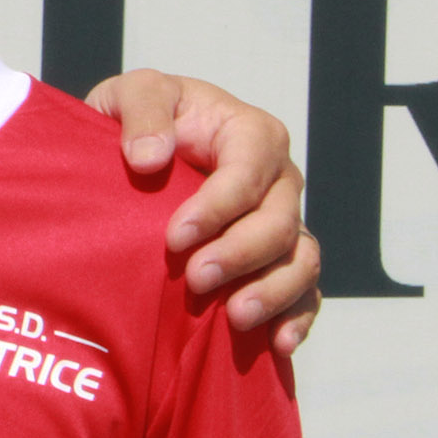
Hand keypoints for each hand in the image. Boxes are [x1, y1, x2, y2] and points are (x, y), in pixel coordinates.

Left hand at [87, 69, 320, 356]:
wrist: (137, 156)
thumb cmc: (139, 121)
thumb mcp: (132, 94)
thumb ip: (141, 112)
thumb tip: (149, 158)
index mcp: (249, 133)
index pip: (250, 170)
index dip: (218, 206)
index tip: (175, 237)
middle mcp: (277, 180)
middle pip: (278, 222)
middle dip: (239, 254)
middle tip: (196, 279)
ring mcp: (281, 223)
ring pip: (300, 260)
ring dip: (272, 292)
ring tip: (235, 318)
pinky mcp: (276, 261)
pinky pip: (304, 292)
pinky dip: (296, 317)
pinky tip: (276, 342)